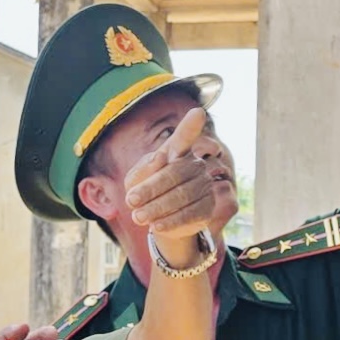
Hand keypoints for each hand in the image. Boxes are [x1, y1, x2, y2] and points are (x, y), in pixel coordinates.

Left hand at [124, 109, 232, 239]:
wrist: (162, 219)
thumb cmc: (147, 191)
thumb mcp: (136, 180)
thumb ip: (142, 170)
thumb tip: (160, 159)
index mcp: (177, 153)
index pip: (184, 138)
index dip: (190, 126)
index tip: (198, 112)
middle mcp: (195, 166)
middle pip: (175, 173)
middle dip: (151, 188)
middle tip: (131, 201)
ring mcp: (204, 186)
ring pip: (182, 195)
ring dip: (158, 207)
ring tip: (138, 217)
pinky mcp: (207, 207)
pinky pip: (191, 214)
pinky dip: (172, 221)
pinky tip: (156, 226)